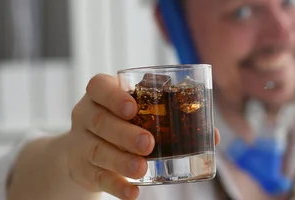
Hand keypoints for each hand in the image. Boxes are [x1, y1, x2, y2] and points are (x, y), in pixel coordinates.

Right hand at [54, 74, 219, 199]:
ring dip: (121, 160)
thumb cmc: (122, 124)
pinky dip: (116, 186)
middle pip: (100, 121)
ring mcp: (81, 143)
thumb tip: (213, 135)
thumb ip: (169, 118)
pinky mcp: (83, 169)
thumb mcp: (137, 114)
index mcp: (101, 94)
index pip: (98, 86)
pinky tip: (132, 192)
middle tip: (149, 143)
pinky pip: (98, 178)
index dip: (113, 96)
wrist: (82, 151)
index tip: (132, 108)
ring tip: (142, 167)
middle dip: (125, 133)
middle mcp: (86, 115)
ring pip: (98, 150)